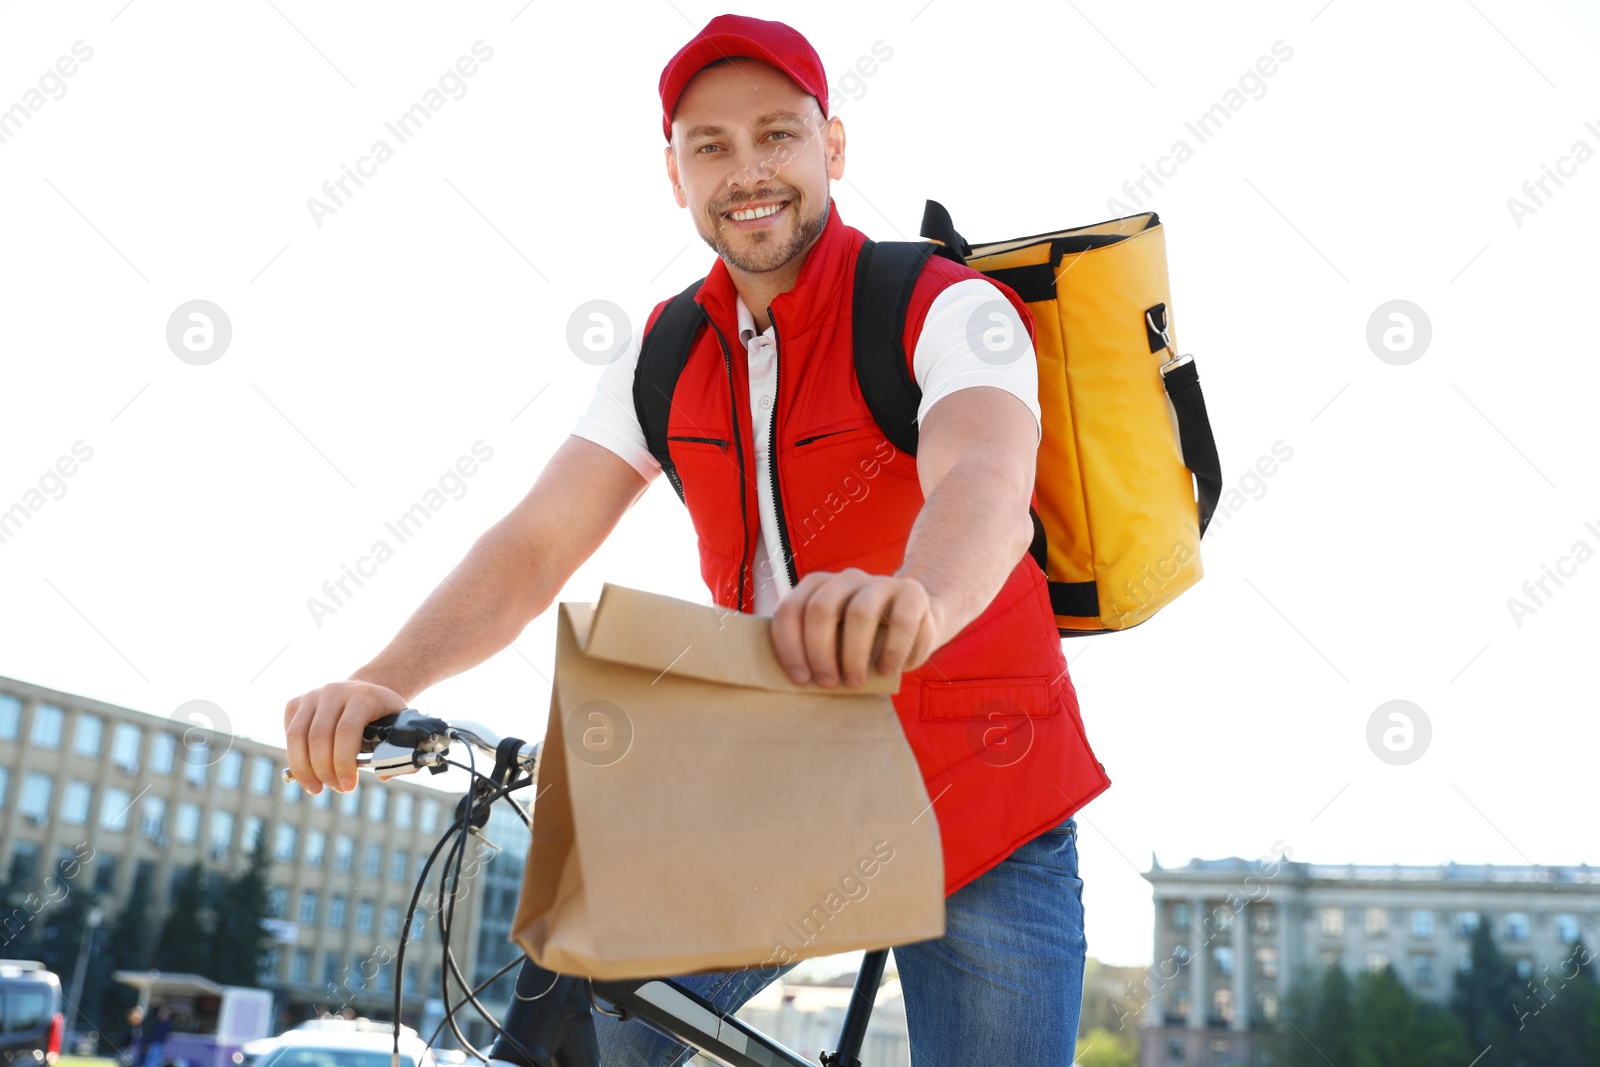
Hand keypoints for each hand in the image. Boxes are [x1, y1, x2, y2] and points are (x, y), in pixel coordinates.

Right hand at [283, 679, 407, 792]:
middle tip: (337, 788)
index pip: (347, 730)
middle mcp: (335, 691)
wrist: (365, 691)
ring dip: (304, 769)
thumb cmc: (383, 716)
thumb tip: (385, 776)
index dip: (344, 762)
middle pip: (319, 736)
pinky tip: (309, 769)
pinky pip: (289, 735)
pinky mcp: (296, 702)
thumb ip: (400, 752)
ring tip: (316, 788)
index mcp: (364, 696)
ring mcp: (313, 695)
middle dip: (325, 770)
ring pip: (297, 736)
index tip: (349, 786)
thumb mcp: (399, 727)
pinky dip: (295, 757)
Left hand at [770, 568, 942, 687]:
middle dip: (820, 652)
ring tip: (855, 682)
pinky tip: (886, 670)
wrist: (916, 624)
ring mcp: (880, 582)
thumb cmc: (866, 641)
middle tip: (827, 683)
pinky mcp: (912, 593)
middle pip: (821, 609)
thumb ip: (816, 651)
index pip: (791, 610)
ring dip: (854, 655)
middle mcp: (846, 578)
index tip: (801, 679)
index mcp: (818, 586)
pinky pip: (900, 621)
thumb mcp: (837, 640)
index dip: (790, 646)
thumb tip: (799, 681)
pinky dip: (892, 652)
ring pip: (860, 613)